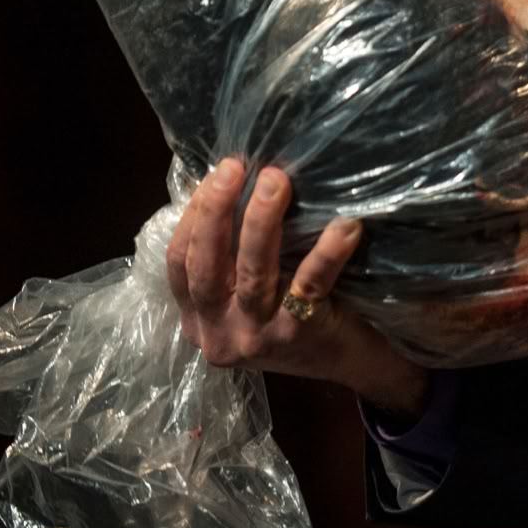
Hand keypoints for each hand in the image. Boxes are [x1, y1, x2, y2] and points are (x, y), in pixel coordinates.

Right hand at [165, 157, 429, 416]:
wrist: (348, 360)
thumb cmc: (295, 313)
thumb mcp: (247, 294)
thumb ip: (230, 258)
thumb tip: (226, 183)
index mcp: (199, 318)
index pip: (179, 264)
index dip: (194, 217)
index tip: (216, 174)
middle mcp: (219, 332)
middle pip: (205, 267)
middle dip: (216, 211)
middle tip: (235, 167)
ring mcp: (256, 337)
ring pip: (253, 273)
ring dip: (262, 222)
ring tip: (276, 181)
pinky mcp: (298, 335)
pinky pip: (309, 286)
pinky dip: (326, 253)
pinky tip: (345, 226)